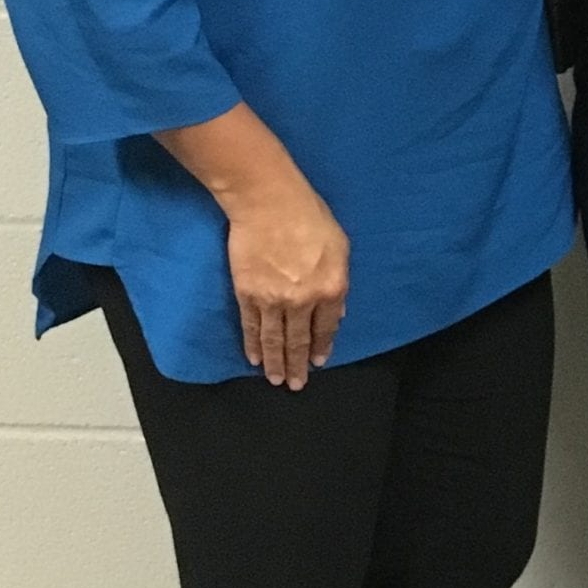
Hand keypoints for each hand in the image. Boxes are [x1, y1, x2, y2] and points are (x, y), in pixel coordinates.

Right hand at [225, 184, 349, 389]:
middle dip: (299, 365)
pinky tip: (254, 358)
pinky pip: (251, 326)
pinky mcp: (248, 294)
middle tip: (297, 384)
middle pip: (300, 340)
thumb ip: (339, 280)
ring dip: (275, 363)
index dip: (322, 346)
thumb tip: (337, 311)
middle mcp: (304, 300)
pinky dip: (253, 344)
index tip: (319, 361)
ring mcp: (274, 300)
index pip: (327, 326)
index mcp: (331, 287)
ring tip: (276, 380)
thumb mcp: (339, 245)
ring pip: (274, 339)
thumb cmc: (310, 215)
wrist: (269, 203)